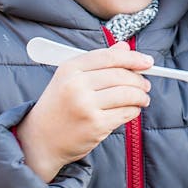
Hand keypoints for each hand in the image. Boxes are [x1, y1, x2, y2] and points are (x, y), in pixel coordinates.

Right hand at [15, 41, 151, 182]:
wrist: (39, 140)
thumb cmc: (58, 107)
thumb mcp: (70, 78)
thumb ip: (98, 61)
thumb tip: (124, 47)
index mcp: (69, 68)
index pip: (109, 57)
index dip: (133, 58)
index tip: (147, 62)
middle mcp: (76, 85)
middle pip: (121, 75)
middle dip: (139, 80)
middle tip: (146, 84)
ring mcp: (86, 106)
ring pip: (127, 94)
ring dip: (140, 96)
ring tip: (142, 98)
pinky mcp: (96, 125)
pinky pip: (125, 113)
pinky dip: (133, 111)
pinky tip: (132, 110)